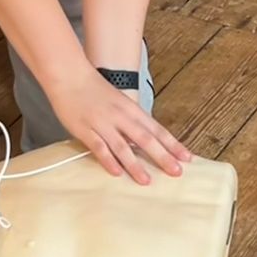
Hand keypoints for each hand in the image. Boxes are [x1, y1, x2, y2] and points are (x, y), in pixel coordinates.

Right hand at [44, 69, 190, 183]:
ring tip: (146, 180)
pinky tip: (116, 173)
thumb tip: (146, 141)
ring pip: (122, 147)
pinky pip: (98, 147)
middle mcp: (121, 117)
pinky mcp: (85, 130)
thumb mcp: (120, 102)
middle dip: (162, 156)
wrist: (69, 75)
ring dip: (135, 164)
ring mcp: (103, 124)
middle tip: (176, 172)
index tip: (187, 158)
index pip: (157, 129)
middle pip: (145, 139)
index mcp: (132, 110)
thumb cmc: (94, 89)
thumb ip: (132, 121)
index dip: (173, 144)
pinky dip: (108, 160)